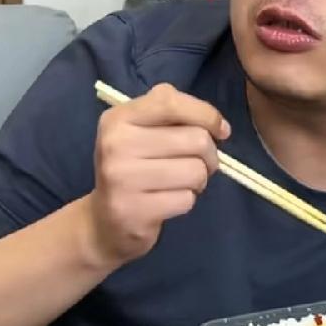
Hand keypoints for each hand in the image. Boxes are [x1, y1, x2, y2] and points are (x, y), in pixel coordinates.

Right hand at [85, 83, 230, 266]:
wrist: (105, 222)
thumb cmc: (132, 170)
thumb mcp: (139, 132)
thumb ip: (170, 113)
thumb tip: (218, 125)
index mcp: (118, 119)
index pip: (170, 103)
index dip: (206, 114)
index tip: (220, 130)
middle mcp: (116, 145)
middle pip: (195, 140)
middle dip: (209, 155)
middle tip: (198, 165)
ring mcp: (123, 180)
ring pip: (196, 171)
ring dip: (199, 180)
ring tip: (181, 184)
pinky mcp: (135, 211)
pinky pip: (186, 200)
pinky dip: (187, 201)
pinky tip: (169, 201)